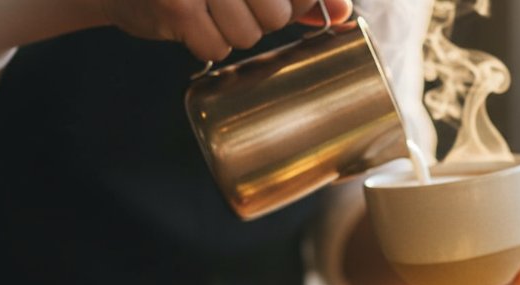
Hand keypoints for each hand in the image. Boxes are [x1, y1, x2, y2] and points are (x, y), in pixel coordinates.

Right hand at [99, 0, 353, 61]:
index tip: (287, 3)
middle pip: (278, 13)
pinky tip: (193, 23)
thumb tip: (343, 10)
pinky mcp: (176, 2)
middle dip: (263, 20)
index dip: (302, 2)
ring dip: (232, 32)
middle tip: (236, 5)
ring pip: (249, 34)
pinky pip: (215, 46)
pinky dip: (206, 44)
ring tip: (211, 11)